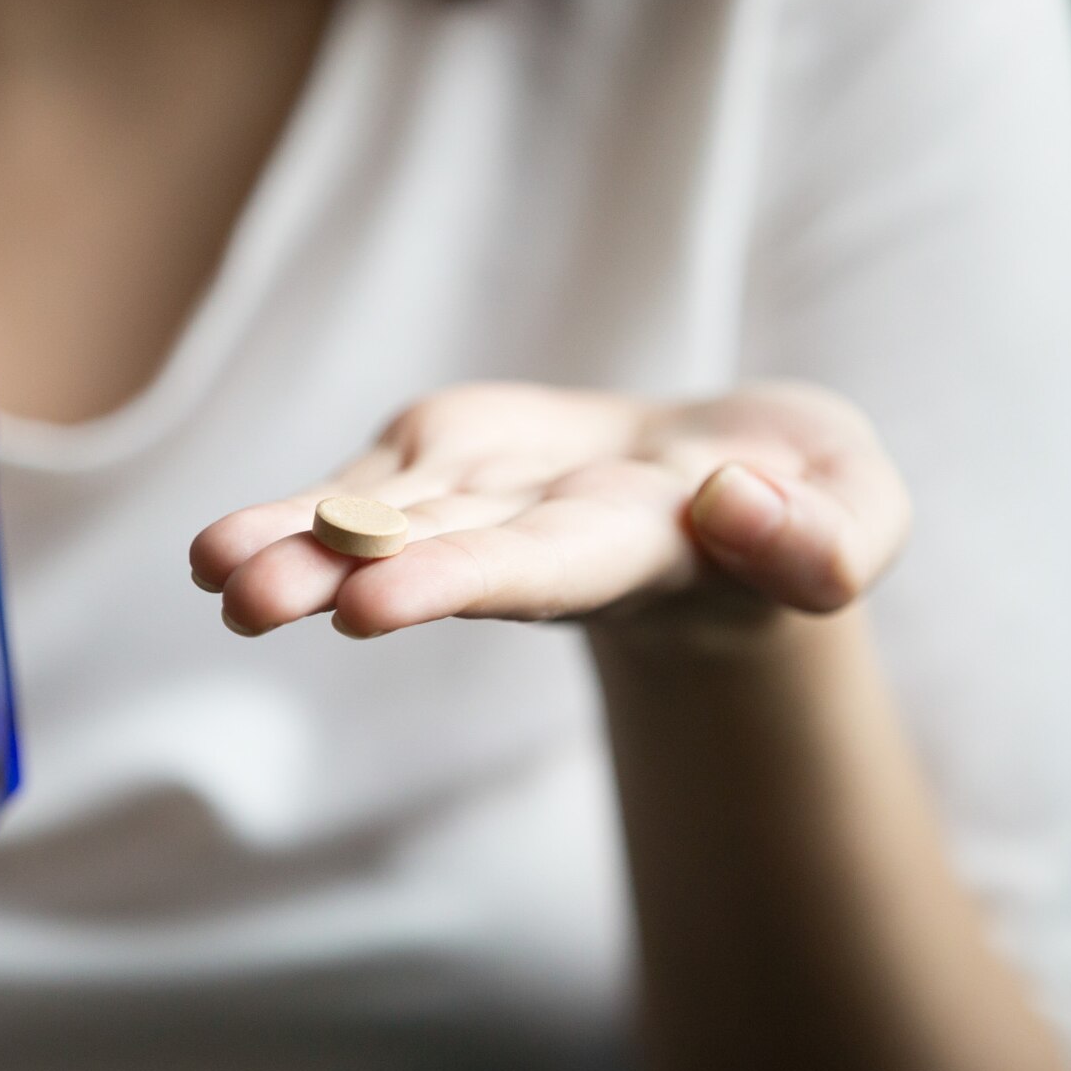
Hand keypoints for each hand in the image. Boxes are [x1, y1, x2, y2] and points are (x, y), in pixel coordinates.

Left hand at [190, 381, 909, 641]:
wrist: (731, 485)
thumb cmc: (804, 499)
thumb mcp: (858, 511)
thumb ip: (825, 539)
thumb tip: (731, 503)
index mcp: (639, 553)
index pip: (542, 568)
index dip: (458, 579)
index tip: (372, 606)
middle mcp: (540, 540)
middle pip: (435, 555)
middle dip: (345, 571)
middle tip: (250, 600)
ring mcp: (487, 502)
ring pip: (382, 523)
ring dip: (294, 545)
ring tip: (212, 572)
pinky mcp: (454, 465)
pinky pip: (372, 486)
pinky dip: (299, 510)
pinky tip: (219, 546)